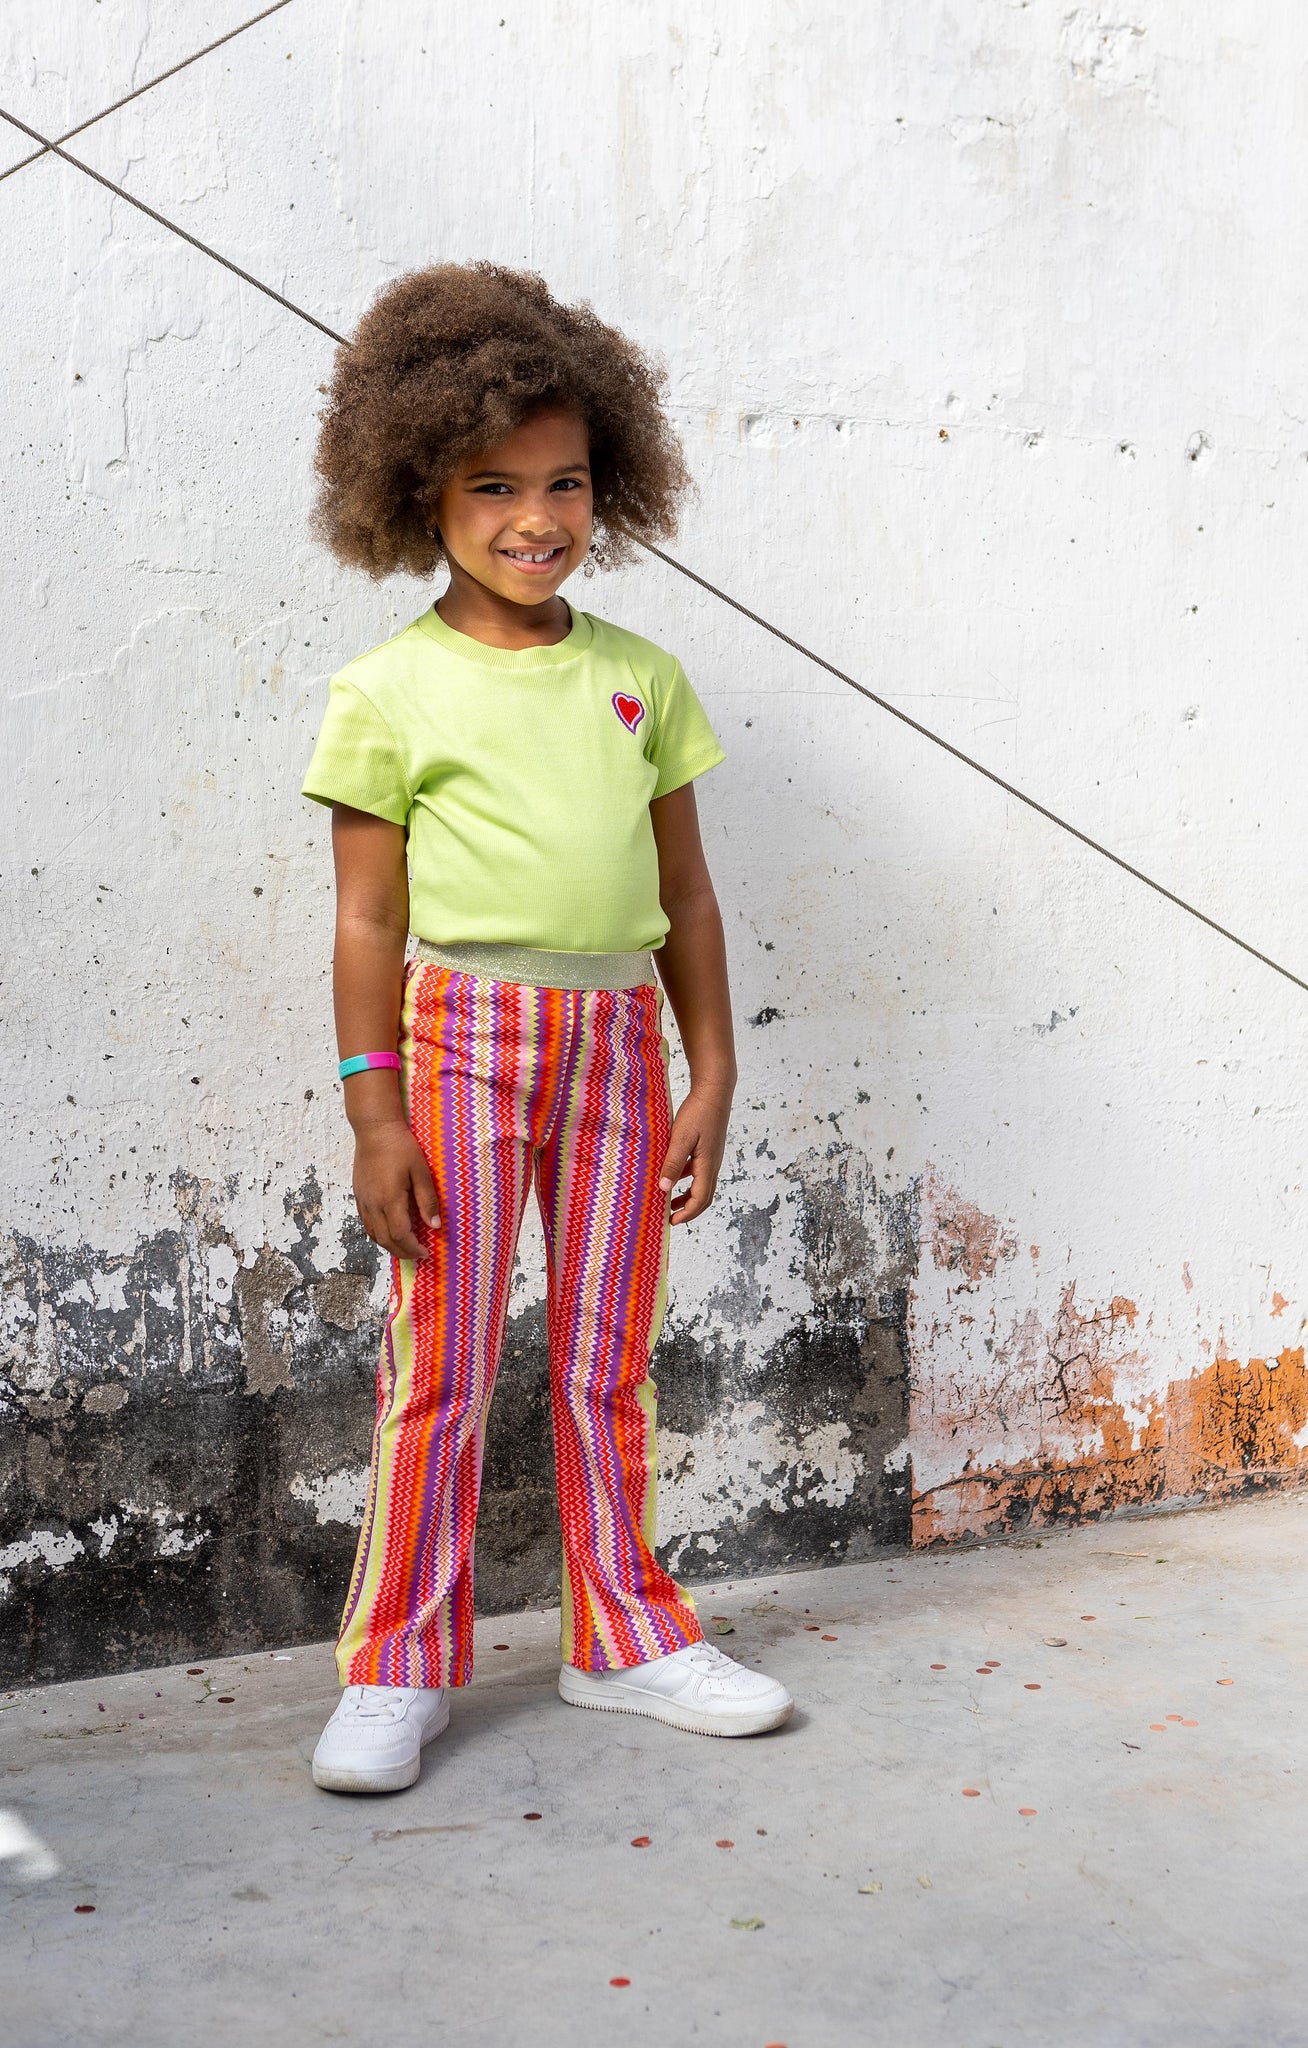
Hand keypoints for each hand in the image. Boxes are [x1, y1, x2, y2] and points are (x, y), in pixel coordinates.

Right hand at [352, 1120, 439, 1259]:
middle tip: (418, 1255)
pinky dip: (378, 1234)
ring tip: (406, 1247)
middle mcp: (373, 1204)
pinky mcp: (359, 1195)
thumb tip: (435, 1225)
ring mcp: (363, 1200)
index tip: (426, 1252)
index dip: (413, 1248)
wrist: (374, 1129)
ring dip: (389, 1245)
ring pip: (373, 1234)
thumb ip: (427, 1200)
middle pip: (385, 1240)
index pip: (400, 1235)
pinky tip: (389, 1232)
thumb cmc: (400, 1145)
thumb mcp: (420, 1171)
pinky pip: (367, 1223)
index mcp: (390, 1199)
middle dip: (402, 1252)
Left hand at [658, 1085, 731, 1225]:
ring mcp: (712, 1156)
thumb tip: (664, 1188)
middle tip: (672, 1217)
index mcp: (708, 1165)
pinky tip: (675, 1174)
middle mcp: (713, 1164)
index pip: (700, 1199)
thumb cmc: (698, 1112)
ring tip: (672, 1201)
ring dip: (689, 1196)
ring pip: (703, 1185)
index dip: (687, 1214)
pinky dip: (688, 1180)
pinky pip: (700, 1171)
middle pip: (705, 1197)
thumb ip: (673, 1163)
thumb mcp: (681, 1138)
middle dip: (689, 1210)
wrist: (714, 1091)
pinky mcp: (709, 1148)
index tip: (672, 1221)